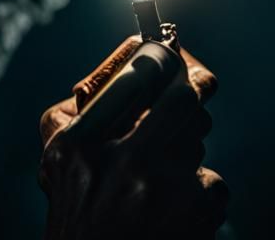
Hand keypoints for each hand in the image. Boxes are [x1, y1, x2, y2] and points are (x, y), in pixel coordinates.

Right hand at [39, 36, 226, 239]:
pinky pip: (213, 183)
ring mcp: (163, 187)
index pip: (137, 76)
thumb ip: (77, 118)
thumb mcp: (60, 168)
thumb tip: (118, 70)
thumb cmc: (79, 224)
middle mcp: (122, 160)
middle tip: (188, 99)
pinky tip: (175, 218)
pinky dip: (200, 199)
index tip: (171, 52)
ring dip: (187, 159)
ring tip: (160, 188)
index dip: (163, 57)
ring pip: (200, 144)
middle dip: (190, 99)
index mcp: (81, 145)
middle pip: (185, 99)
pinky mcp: (195, 211)